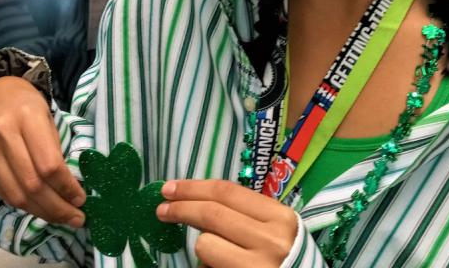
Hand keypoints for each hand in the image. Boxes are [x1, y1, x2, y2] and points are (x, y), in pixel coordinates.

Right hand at [0, 75, 85, 224]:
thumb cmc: (24, 104)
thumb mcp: (45, 115)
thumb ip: (53, 148)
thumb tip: (69, 187)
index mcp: (27, 117)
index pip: (49, 164)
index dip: (66, 188)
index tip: (81, 200)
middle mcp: (3, 135)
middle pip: (32, 185)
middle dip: (57, 208)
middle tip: (76, 219)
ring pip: (15, 195)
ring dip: (41, 212)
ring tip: (60, 218)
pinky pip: (2, 193)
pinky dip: (23, 205)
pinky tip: (38, 207)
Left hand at [157, 179, 297, 267]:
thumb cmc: (287, 259)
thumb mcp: (273, 230)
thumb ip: (243, 216)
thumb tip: (196, 203)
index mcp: (279, 217)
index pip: (226, 192)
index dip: (193, 187)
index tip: (170, 189)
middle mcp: (271, 240)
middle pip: (211, 213)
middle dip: (181, 208)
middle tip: (161, 209)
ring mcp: (258, 267)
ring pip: (205, 245)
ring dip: (203, 248)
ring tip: (218, 256)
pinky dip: (206, 267)